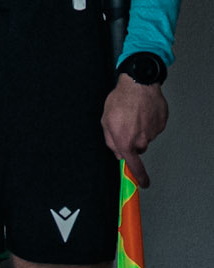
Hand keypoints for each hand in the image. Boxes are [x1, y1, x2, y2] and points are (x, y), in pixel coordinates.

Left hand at [101, 73, 167, 189]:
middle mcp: (141, 140)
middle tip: (127, 124)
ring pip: (146, 136)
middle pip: (138, 147)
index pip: (133, 165)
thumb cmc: (121, 100)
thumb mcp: (106, 121)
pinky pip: (154, 127)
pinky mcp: (161, 123)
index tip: (144, 183)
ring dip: (140, 128)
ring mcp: (153, 132)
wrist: (139, 84)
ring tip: (134, 113)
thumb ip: (111, 141)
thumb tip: (118, 153)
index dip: (139, 176)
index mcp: (125, 141)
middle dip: (132, 140)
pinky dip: (149, 121)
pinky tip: (143, 111)